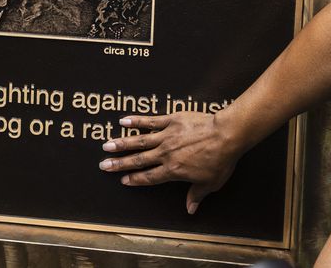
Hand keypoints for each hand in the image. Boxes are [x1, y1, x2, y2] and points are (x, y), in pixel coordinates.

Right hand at [98, 111, 243, 212]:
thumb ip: (196, 195)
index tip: (123, 180)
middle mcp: (165, 154)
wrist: (226, 135)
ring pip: (139, 141)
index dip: (135, 180)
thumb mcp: (210, 183)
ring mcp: (166, 136)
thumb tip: (190, 210)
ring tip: (106, 145)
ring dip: (121, 143)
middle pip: (138, 160)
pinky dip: (136, 121)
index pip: (149, 177)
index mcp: (173, 170)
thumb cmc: (220, 160)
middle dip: (120, 163)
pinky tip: (123, 121)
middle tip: (104, 165)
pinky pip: (150, 121)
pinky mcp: (171, 120)